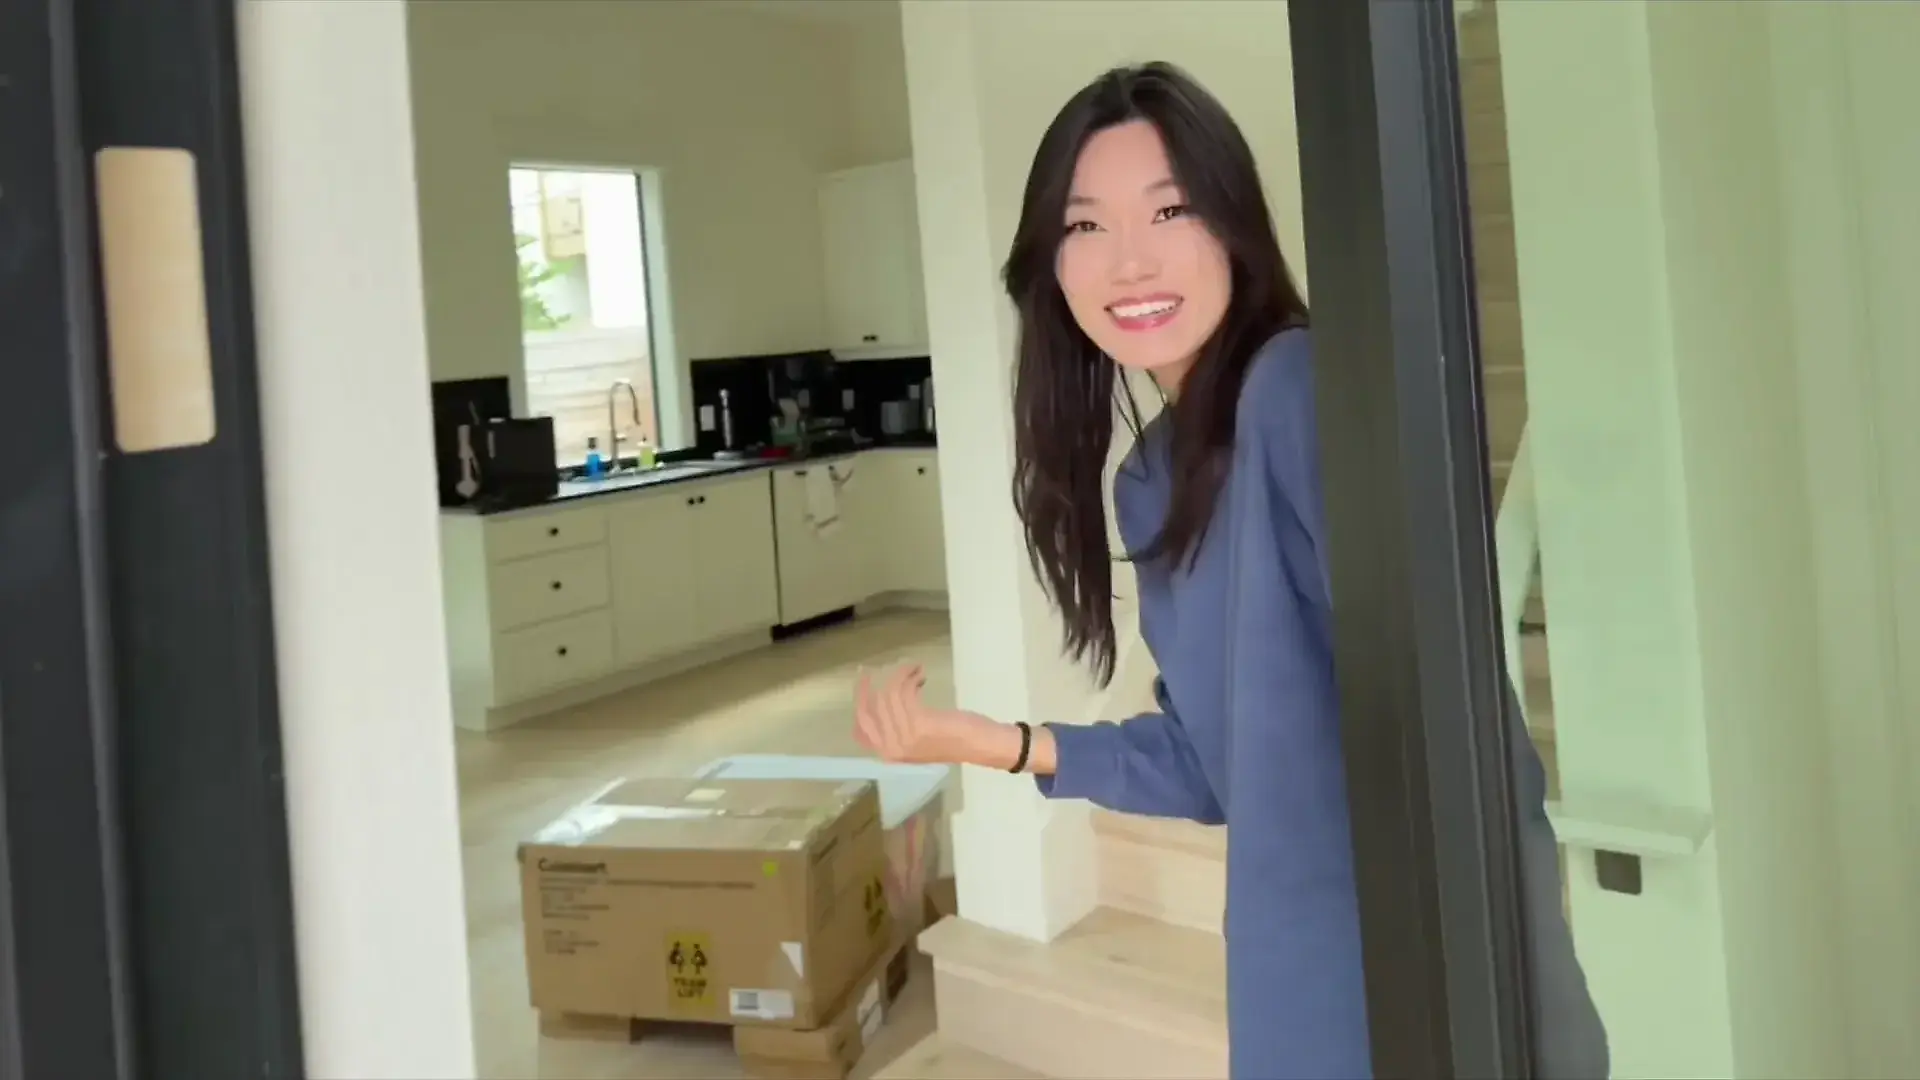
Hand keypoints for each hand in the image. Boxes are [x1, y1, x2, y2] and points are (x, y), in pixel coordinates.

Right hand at [854, 663, 1002, 765]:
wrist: (980, 744)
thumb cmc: (952, 739)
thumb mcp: (917, 737)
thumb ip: (897, 728)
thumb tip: (879, 701)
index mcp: (890, 754)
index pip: (860, 729)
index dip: (859, 701)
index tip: (863, 681)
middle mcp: (892, 750)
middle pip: (869, 710)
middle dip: (867, 685)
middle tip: (874, 668)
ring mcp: (905, 738)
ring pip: (888, 696)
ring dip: (900, 675)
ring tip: (914, 670)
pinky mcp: (919, 723)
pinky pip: (902, 691)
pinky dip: (909, 676)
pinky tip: (921, 674)